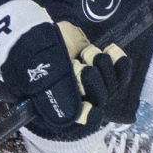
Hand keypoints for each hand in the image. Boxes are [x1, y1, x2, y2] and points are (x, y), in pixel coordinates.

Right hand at [0, 0, 134, 135]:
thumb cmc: (31, 58)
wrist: (33, 34)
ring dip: (101, 65)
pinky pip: (121, 70)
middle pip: (101, 98)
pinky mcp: (101, 66)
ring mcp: (92, 82)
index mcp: (62, 107)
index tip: (89, 105)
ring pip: (112, 83)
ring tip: (87, 54)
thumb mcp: (38, 77)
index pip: (86, 118)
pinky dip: (119, 60)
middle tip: (79, 66)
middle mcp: (79, 97)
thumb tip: (78, 111)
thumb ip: (57, 94)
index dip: (90, 113)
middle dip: (92, 81)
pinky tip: (111, 49)